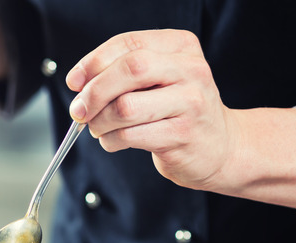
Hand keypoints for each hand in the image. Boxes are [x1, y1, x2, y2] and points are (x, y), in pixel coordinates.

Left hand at [66, 29, 236, 191]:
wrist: (220, 147)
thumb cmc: (179, 111)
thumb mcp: (158, 79)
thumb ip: (122, 73)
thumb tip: (79, 82)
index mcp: (181, 46)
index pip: (128, 44)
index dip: (93, 61)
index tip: (74, 81)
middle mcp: (190, 69)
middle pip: (129, 70)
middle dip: (94, 92)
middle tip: (79, 110)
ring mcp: (190, 102)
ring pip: (125, 107)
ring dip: (100, 121)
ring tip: (99, 128)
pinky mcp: (182, 135)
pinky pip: (130, 135)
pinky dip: (110, 141)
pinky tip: (113, 141)